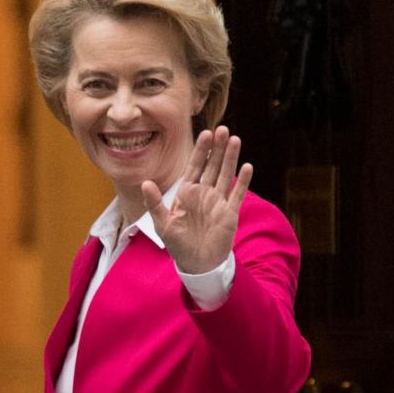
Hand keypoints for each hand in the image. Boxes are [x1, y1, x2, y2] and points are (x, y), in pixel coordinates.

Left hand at [141, 126, 253, 273]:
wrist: (196, 263)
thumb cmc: (177, 243)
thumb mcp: (162, 223)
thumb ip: (155, 203)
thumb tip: (145, 183)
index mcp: (187, 193)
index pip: (195, 166)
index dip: (201, 151)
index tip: (206, 134)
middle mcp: (204, 194)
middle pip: (213, 166)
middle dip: (218, 148)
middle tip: (223, 129)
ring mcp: (218, 202)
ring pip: (226, 175)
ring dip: (231, 158)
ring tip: (235, 139)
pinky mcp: (230, 213)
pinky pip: (237, 194)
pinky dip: (242, 181)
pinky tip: (247, 166)